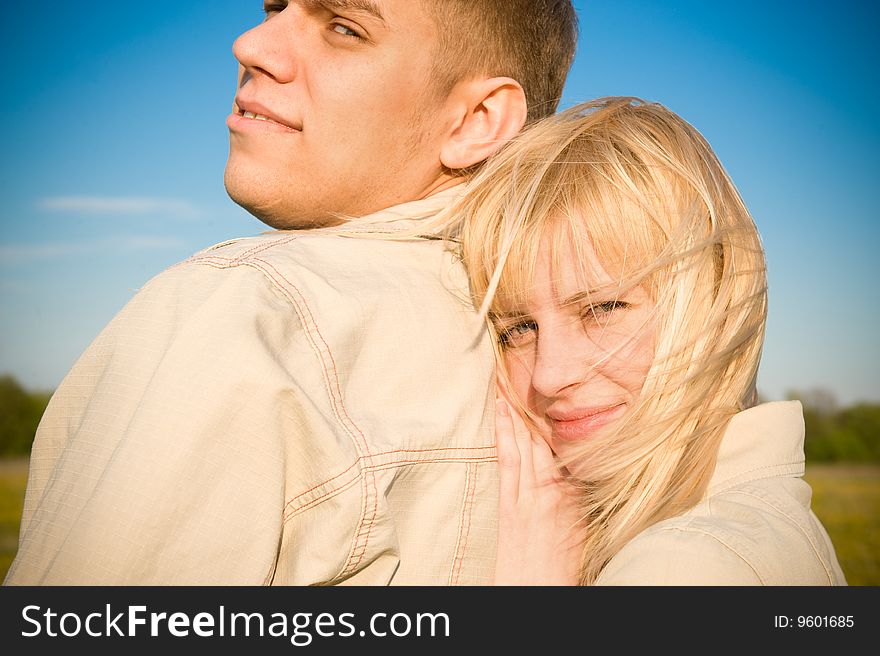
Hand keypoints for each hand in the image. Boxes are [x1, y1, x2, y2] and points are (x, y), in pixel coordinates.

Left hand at [493, 398, 581, 584]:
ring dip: (517, 409)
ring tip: (506, 380)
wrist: (540, 591)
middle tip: (522, 371)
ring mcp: (533, 494)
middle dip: (533, 403)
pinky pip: (509, 459)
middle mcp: (557, 488)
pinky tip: (501, 411)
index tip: (551, 389)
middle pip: (545, 435)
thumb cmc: (563, 565)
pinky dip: (506, 432)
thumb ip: (578, 493)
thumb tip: (575, 465)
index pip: (567, 443)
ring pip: (526, 441)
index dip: (557, 414)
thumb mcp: (583, 525)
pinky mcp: (512, 504)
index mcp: (577, 492)